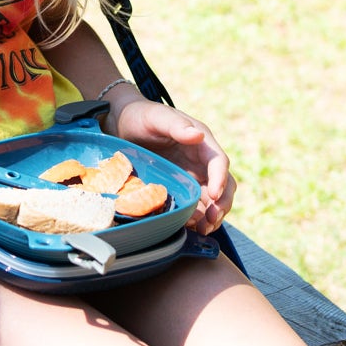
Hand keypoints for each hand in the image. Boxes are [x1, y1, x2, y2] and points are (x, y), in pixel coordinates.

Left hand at [112, 99, 235, 233]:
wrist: (122, 124)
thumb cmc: (141, 116)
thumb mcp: (156, 117)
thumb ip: (176, 125)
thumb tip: (197, 135)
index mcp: (201, 142)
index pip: (219, 162)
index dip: (220, 179)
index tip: (213, 195)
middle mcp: (201, 161)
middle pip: (223, 185)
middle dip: (221, 204)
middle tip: (210, 220)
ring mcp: (192, 175)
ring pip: (212, 199)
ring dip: (212, 215)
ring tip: (202, 229)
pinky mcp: (182, 187)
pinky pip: (195, 205)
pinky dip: (197, 217)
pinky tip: (190, 227)